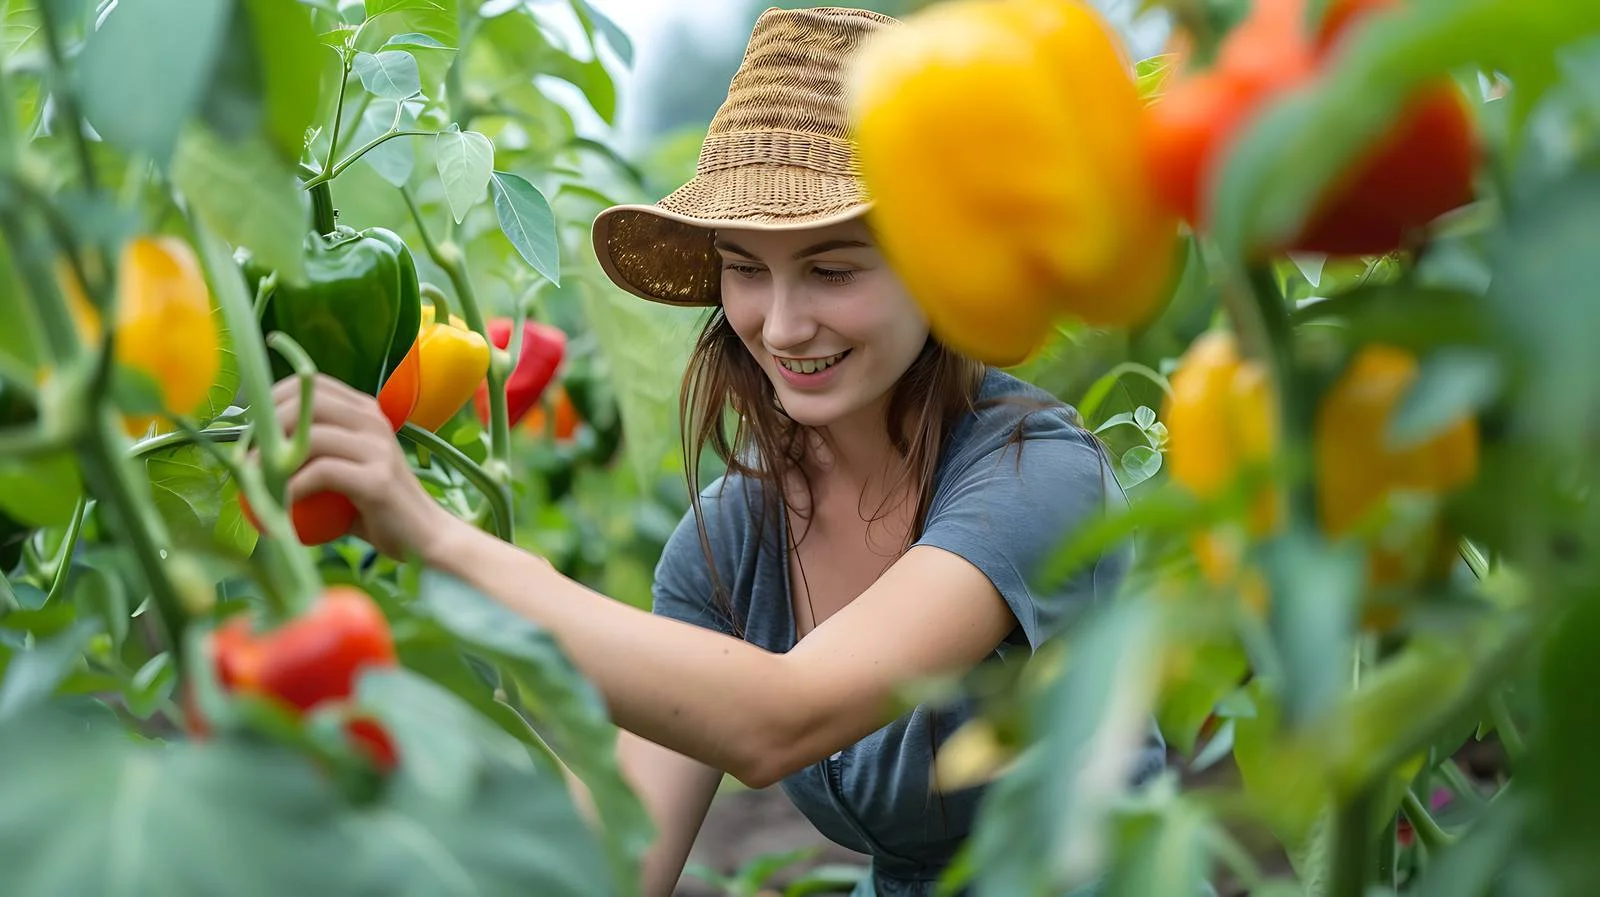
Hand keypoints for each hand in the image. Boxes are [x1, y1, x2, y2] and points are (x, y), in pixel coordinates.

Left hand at [269, 373, 452, 559]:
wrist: (425, 537)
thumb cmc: (377, 509)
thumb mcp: (346, 470)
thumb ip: (313, 456)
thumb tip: (255, 455)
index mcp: (365, 412)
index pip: (311, 383)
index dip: (273, 400)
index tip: (254, 431)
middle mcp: (373, 421)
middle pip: (306, 404)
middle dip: (267, 428)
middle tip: (248, 461)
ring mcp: (378, 448)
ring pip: (311, 436)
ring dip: (272, 461)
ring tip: (255, 484)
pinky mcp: (377, 478)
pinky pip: (321, 473)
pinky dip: (292, 489)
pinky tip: (280, 505)